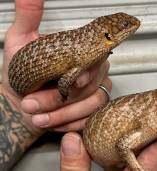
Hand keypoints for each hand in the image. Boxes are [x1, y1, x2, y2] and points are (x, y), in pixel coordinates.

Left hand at [2, 0, 110, 136]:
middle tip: (31, 104)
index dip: (85, 72)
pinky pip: (89, 119)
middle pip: (91, 85)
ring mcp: (95, 92)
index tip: (69, 81)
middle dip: (61, 99)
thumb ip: (28, 19)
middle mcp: (92, 73)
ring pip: (92, 104)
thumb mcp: (20, 43)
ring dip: (63, 114)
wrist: (20, 99)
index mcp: (80, 54)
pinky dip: (69, 124)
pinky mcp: (91, 111)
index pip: (95, 60)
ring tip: (37, 117)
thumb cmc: (23, 72)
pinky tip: (52, 123)